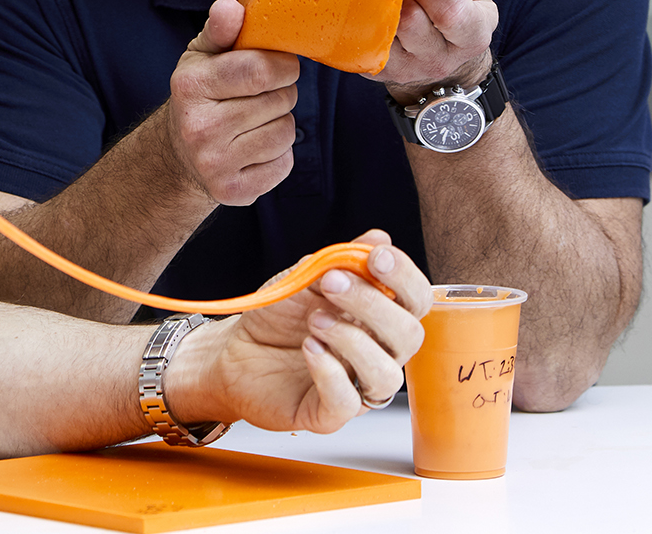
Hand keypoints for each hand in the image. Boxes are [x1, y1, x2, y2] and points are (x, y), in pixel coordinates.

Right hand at [161, 0, 301, 204]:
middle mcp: (199, 128)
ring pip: (285, 132)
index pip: (260, 70)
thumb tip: (232, 7)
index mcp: (190, 87)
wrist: (178, 156)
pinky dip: (277, 154)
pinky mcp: (234, 192)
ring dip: (280, 123)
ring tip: (255, 121)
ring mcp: (215, 164)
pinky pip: (284, 164)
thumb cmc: (200, 95)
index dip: (282, 65)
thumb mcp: (202, 56)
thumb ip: (221, 30)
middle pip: (280, 101)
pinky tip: (253, 147)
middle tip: (260, 95)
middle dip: (280, 93)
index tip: (277, 65)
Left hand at [179, 230, 431, 432]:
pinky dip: (329, 371)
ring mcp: (357, 386)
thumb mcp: (306, 279)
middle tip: (332, 283)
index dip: (405, 278)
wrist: (234, 351)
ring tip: (315, 320)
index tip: (377, 257)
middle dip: (373, 304)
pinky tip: (310, 348)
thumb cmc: (278, 317)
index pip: (417, 301)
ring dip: (353, 340)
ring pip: (387, 375)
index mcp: (380, 319)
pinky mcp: (328, 414)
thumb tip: (379, 237)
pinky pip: (347, 401)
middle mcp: (377, 354)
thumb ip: (342, 260)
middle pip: (409, 336)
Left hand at [367, 0, 497, 103]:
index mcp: (473, 36)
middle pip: (410, 22)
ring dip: (378, 4)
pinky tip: (368, 9)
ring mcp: (407, 70)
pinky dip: (360, 19)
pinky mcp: (377, 71)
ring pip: (380, 31)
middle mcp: (440, 59)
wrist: (443, 54)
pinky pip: (360, 41)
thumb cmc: (456, 8)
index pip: (450, 13)